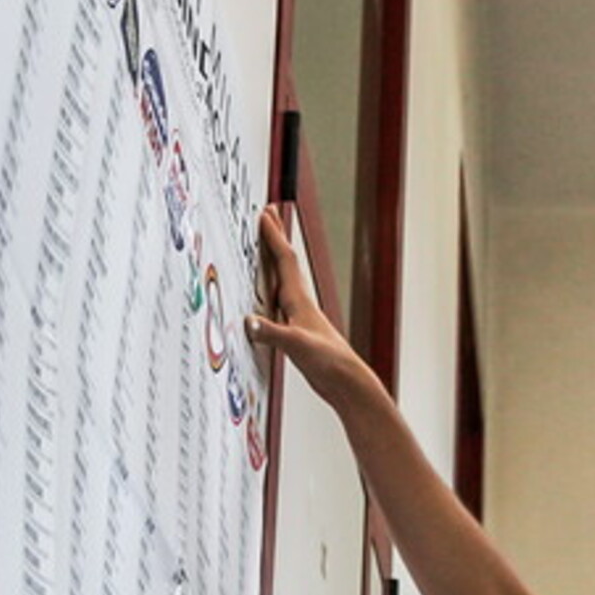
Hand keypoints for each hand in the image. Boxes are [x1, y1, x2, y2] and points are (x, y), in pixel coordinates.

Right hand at [247, 207, 378, 406]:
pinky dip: (271, 290)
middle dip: (276, 237)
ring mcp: (299, 316)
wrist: (345, 381)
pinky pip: (280, 301)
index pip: (285, 260)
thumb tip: (249, 322)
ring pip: (283, 279)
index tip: (264, 215)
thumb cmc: (328, 362)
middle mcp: (300, 303)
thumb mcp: (296, 346)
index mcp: (299, 300)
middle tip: (268, 213)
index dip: (274, 237)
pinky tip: (266, 296)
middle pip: (285, 262)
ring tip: (265, 246)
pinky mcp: (297, 330)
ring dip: (273, 260)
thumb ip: (272, 333)